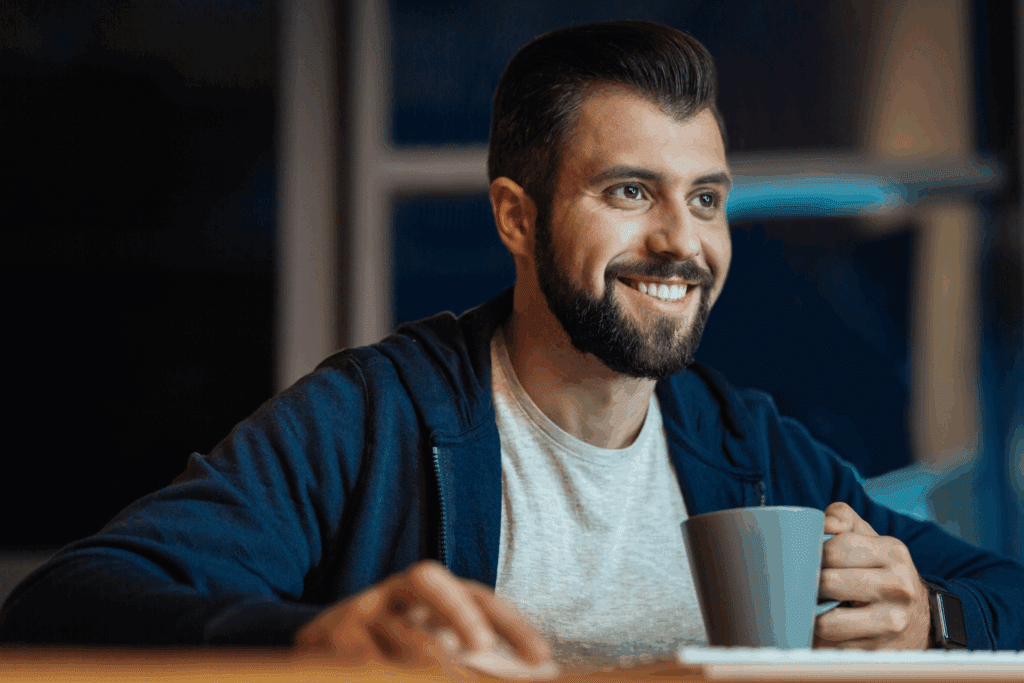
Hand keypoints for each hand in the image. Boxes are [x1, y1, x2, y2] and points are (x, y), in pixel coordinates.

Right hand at [294, 560, 551, 666]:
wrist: (321, 647)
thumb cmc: (398, 650)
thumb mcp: (442, 653)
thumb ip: (487, 666)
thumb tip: (548, 675)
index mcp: (436, 594)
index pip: (480, 596)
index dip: (513, 625)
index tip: (544, 662)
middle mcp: (399, 592)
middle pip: (428, 578)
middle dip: (457, 610)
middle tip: (482, 648)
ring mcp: (362, 609)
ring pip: (393, 622)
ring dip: (422, 654)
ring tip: (450, 680)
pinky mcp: (328, 634)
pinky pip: (352, 649)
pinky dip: (374, 664)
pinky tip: (383, 674)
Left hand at [814, 502, 931, 649]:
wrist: (919, 619)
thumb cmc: (882, 573)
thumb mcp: (871, 539)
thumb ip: (844, 519)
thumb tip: (825, 523)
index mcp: (893, 553)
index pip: (835, 548)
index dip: (814, 553)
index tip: (812, 558)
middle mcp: (898, 588)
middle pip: (828, 582)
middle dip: (810, 583)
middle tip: (807, 583)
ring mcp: (891, 622)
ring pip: (826, 622)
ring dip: (811, 615)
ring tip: (813, 606)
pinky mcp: (879, 651)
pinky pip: (831, 647)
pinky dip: (819, 639)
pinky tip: (822, 628)